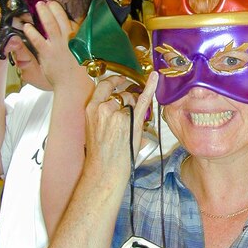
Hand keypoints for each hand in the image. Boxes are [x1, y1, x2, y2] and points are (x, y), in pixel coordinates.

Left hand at [23, 1, 91, 97]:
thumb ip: (79, 45)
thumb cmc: (80, 75)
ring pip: (50, 24)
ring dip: (44, 13)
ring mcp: (58, 46)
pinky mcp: (48, 54)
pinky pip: (37, 39)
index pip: (73, 22)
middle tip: (48, 2)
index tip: (59, 9)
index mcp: (80, 40)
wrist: (74, 87)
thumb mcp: (84, 56)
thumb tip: (74, 38)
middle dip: (54, 8)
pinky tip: (27, 27)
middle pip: (62, 18)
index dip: (64, 15)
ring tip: (39, 6)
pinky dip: (31, 32)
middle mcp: (70, 40)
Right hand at [84, 72, 158, 187]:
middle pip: (122, 94)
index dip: (114, 81)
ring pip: (132, 101)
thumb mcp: (93, 126)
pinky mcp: (133, 122)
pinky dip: (150, 88)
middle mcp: (104, 109)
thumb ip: (102, 110)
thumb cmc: (100, 151)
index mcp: (91, 108)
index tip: (120, 80)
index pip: (104, 86)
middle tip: (128, 114)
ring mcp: (118, 115)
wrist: (105, 170)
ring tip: (129, 126)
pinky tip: (155, 78)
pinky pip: (143, 100)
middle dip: (128, 100)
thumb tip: (119, 98)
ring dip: (134, 108)